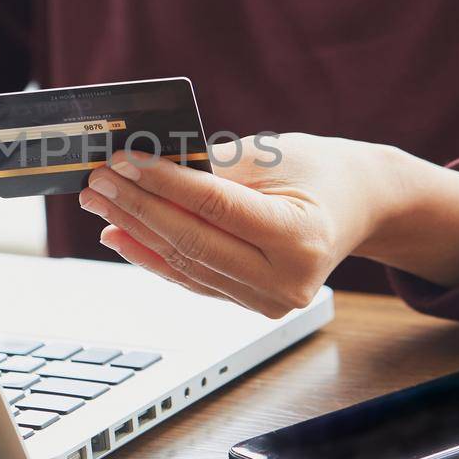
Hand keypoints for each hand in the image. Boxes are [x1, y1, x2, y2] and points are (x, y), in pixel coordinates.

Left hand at [78, 133, 458, 317]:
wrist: (359, 205)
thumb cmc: (320, 170)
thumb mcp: (272, 153)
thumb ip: (210, 165)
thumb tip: (142, 168)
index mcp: (302, 237)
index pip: (216, 207)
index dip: (163, 183)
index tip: (123, 160)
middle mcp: (288, 280)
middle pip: (193, 241)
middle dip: (137, 207)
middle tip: (98, 179)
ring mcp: (269, 301)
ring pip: (185, 264)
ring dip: (134, 230)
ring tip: (99, 199)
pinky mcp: (251, 305)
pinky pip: (191, 279)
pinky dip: (151, 255)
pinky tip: (118, 232)